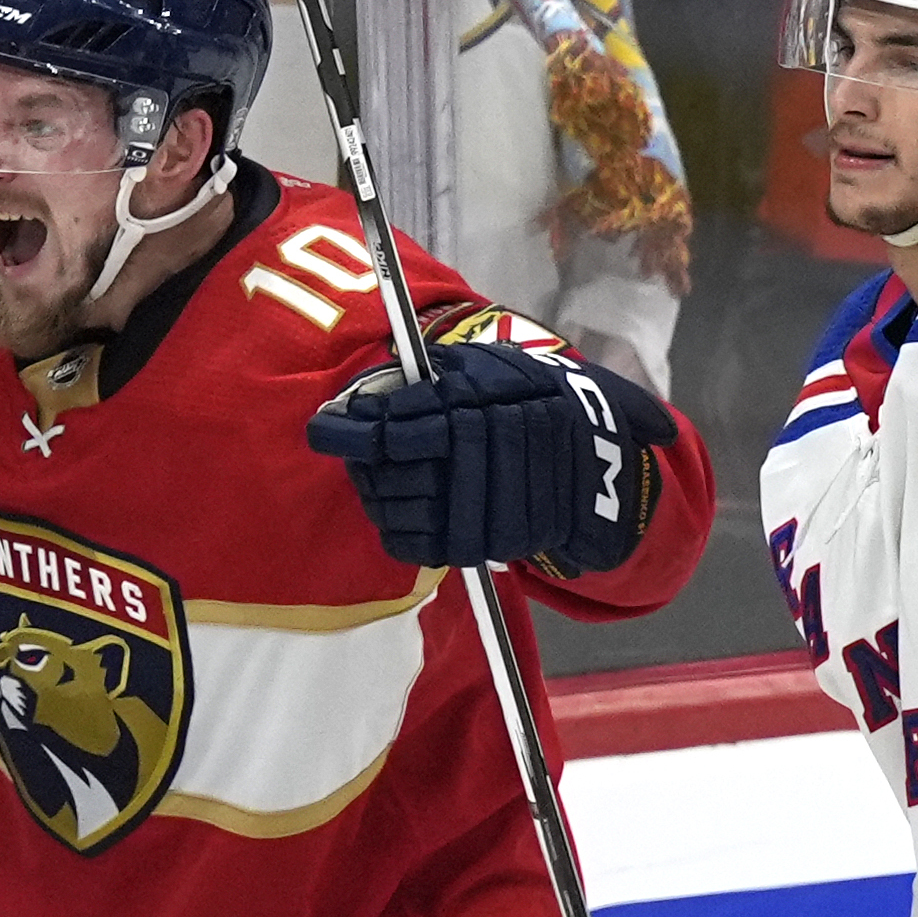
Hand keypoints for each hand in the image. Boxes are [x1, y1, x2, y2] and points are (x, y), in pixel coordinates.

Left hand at [305, 333, 673, 571]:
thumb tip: (369, 399)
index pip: (400, 430)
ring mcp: (486, 509)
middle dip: (363, 464)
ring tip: (376, 481)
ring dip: (377, 497)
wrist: (593, 459)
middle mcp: (483, 464)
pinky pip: (419, 547)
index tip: (324, 428)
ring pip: (401, 511)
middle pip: (393, 473)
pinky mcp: (486, 546)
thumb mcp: (493, 369)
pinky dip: (396, 532)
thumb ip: (434, 378)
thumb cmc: (532, 401)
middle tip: (353, 452)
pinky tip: (397, 514)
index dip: (355, 431)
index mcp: (481, 413)